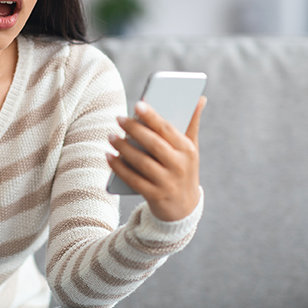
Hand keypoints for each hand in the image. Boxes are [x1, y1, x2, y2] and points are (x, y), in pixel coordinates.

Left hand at [107, 96, 206, 221]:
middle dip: (134, 129)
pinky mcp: (155, 196)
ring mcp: (167, 183)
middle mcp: (179, 166)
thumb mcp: (191, 149)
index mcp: (188, 150)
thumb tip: (200, 97)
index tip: (138, 104)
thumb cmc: (183, 169)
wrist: (184, 209)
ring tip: (110, 135)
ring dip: (123, 148)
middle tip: (118, 118)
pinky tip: (108, 156)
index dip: (153, 117)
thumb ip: (191, 123)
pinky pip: (132, 179)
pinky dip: (119, 167)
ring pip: (141, 162)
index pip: (168, 130)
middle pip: (153, 144)